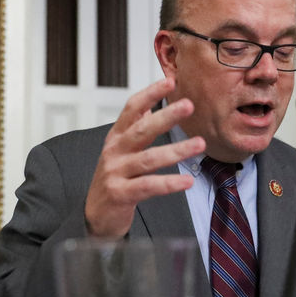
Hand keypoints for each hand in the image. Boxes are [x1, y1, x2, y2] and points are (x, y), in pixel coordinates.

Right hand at [84, 78, 205, 236]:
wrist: (95, 216)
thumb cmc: (114, 180)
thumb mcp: (120, 151)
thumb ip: (133, 130)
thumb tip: (147, 108)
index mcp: (116, 137)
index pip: (131, 109)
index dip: (150, 94)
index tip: (170, 81)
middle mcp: (115, 152)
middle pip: (142, 129)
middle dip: (166, 116)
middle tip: (189, 105)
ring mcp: (116, 172)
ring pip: (149, 158)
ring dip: (177, 150)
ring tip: (200, 144)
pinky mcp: (120, 193)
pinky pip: (148, 186)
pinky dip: (169, 183)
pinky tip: (188, 181)